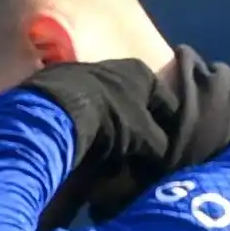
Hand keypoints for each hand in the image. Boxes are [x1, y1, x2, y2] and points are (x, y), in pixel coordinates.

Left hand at [18, 59, 171, 225]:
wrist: (56, 111)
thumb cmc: (111, 118)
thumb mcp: (146, 138)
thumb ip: (162, 147)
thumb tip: (165, 158)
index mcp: (142, 72)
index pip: (169, 104)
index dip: (173, 131)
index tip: (171, 154)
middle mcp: (116, 68)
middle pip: (138, 108)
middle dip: (142, 134)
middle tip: (143, 160)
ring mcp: (87, 77)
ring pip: (113, 113)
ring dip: (117, 136)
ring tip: (116, 162)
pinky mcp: (62, 90)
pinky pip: (89, 116)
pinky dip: (93, 133)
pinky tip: (91, 153)